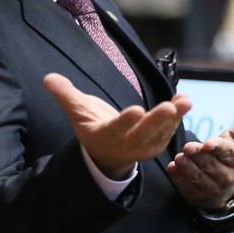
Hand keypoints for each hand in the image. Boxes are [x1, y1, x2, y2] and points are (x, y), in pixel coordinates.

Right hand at [44, 73, 191, 179]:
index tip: (137, 110)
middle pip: (143, 133)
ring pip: (161, 133)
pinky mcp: (157, 144)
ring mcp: (144, 147)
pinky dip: (178, 117)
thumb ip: (66, 95)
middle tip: (169, 107)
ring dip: (175, 117)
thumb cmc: (92, 126)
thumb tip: (48, 78)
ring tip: (185, 101)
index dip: (126, 122)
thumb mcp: (78, 112)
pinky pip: (169, 131)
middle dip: (157, 121)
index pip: (115, 129)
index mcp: (104, 137)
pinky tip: (184, 100)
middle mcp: (126, 144)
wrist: (107, 154)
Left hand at [167, 114, 233, 209]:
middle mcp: (227, 177)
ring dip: (187, 167)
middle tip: (187, 147)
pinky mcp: (196, 196)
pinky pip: (186, 187)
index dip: (217, 148)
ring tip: (179, 158)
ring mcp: (212, 189)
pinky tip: (172, 168)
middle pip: (210, 164)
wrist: (224, 184)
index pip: (227, 153)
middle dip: (198, 155)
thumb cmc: (230, 153)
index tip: (207, 144)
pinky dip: (178, 178)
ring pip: (197, 176)